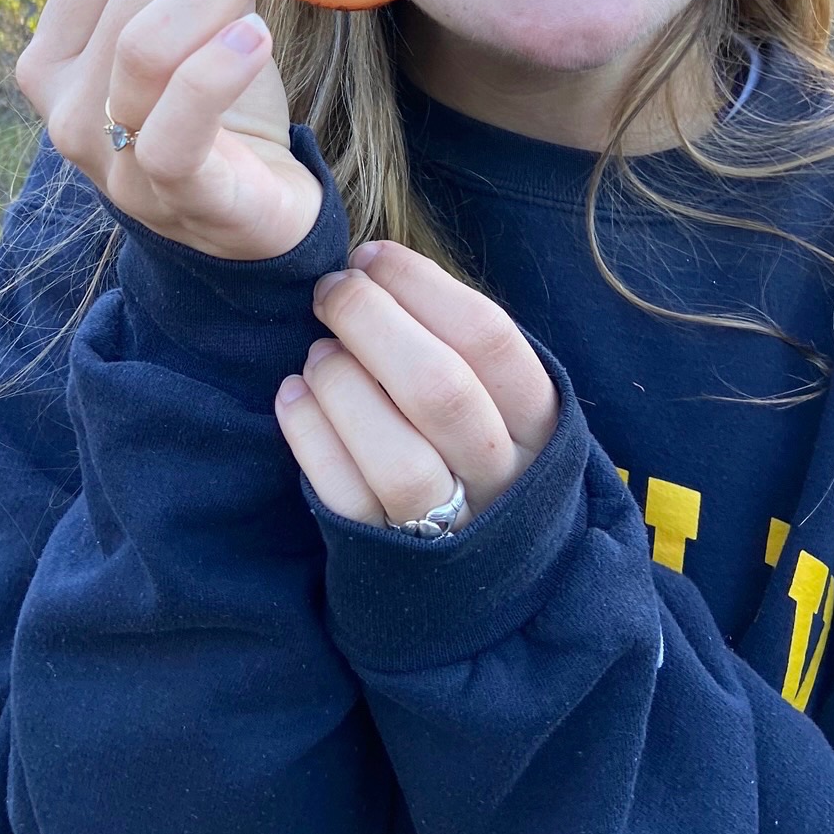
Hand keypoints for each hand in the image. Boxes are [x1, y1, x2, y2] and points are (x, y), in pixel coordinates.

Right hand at [16, 0, 342, 259]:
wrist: (250, 225)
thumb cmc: (224, 106)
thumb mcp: (210, 13)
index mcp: (60, 40)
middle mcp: (65, 96)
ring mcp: (107, 153)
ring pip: (149, 38)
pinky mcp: (167, 195)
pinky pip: (175, 126)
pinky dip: (215, 71)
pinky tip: (262, 31)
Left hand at [275, 242, 559, 530]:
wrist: (481, 577)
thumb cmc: (474, 451)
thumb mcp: (497, 401)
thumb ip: (454, 343)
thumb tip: (373, 270)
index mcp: (540, 424)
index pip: (489, 338)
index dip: (421, 285)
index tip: (371, 257)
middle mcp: (502, 478)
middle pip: (440, 390)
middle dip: (371, 322)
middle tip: (332, 290)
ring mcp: (449, 528)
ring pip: (397, 459)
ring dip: (342, 386)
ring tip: (318, 353)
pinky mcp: (388, 558)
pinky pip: (345, 499)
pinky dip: (311, 437)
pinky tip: (293, 395)